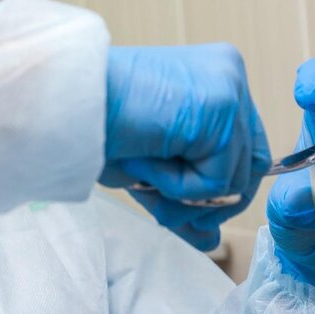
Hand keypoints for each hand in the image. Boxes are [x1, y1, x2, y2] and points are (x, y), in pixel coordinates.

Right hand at [99, 44, 270, 250]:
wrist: (65, 99)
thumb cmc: (96, 124)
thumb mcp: (152, 164)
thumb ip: (186, 195)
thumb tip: (212, 239)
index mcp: (215, 75)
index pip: (244, 148)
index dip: (215, 188)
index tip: (174, 203)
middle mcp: (230, 74)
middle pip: (249, 167)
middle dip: (205, 202)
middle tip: (160, 208)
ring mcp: (230, 88)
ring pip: (234, 180)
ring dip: (181, 195)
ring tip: (139, 173)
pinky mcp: (222, 107)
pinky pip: (215, 181)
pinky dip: (175, 187)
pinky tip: (141, 159)